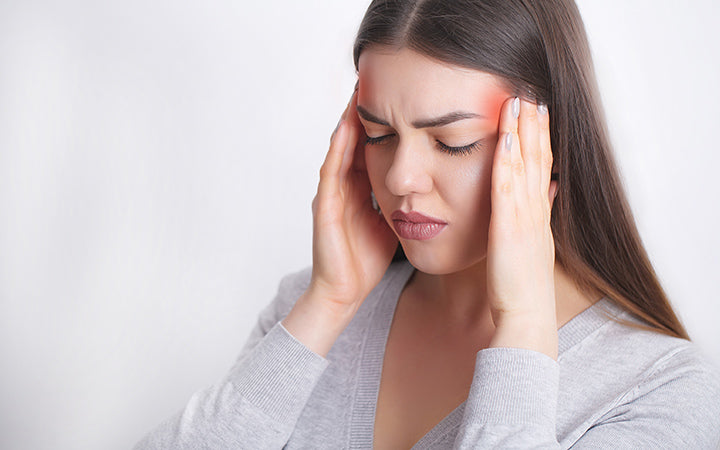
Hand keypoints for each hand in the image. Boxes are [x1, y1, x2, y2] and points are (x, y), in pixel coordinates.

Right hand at [308, 87, 397, 312]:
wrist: (344, 292)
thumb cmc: (367, 259)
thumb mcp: (392, 220)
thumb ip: (402, 197)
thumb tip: (430, 181)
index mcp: (360, 188)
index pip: (372, 145)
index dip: (383, 121)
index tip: (399, 95)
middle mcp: (344, 185)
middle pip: (355, 139)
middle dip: (365, 111)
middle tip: (376, 79)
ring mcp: (331, 194)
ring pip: (341, 148)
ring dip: (349, 120)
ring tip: (360, 91)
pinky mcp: (324, 207)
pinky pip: (331, 171)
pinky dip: (339, 148)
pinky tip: (348, 128)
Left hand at [486, 97, 559, 358]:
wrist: (526, 315)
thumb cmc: (523, 285)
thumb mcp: (535, 244)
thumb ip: (540, 214)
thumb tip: (550, 188)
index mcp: (537, 213)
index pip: (541, 167)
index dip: (540, 137)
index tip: (537, 111)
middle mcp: (535, 210)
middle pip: (538, 159)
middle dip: (535, 125)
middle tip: (531, 92)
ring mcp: (524, 217)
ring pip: (526, 166)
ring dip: (523, 133)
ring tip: (520, 101)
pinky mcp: (510, 228)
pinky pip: (508, 188)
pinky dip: (509, 161)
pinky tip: (506, 138)